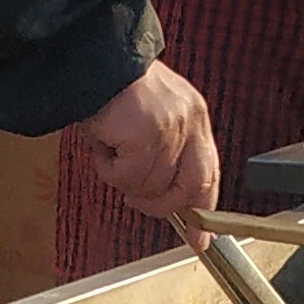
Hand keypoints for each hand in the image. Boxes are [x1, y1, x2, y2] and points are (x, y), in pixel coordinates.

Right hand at [70, 60, 219, 223]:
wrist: (94, 64)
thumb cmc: (113, 92)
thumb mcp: (149, 121)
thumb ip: (163, 154)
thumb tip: (160, 195)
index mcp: (194, 117)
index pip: (209, 174)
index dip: (204, 212)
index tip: (200, 239)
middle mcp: (190, 123)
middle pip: (189, 188)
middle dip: (160, 205)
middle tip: (132, 198)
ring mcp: (171, 130)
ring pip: (150, 186)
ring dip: (121, 176)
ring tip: (110, 147)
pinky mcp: (148, 137)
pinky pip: (127, 177)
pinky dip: (108, 168)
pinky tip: (103, 144)